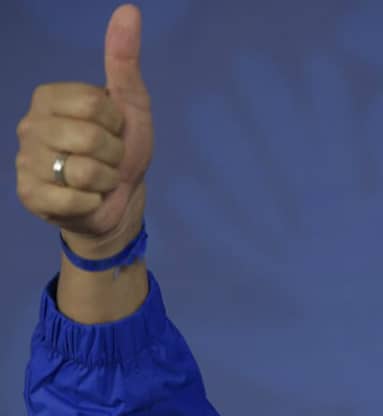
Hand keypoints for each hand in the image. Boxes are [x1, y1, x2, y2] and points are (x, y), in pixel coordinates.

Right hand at [15, 4, 151, 257]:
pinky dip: (93, 202)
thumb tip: (129, 10)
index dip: (116, 122)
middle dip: (113, 154)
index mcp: (49, 97)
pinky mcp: (30, 196)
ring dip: (106, 180)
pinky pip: (76, 198)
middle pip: (90, 137)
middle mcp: (30, 126)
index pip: (94, 103)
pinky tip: (86, 198)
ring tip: (98, 179)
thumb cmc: (122, 150)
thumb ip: (125, 60)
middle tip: (108, 159)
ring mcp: (25, 162)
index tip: (113, 130)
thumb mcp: (130, 105)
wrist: (119, 200)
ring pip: (85, 170)